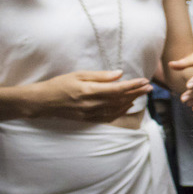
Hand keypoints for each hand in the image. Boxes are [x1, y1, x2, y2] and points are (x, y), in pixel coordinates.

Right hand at [30, 70, 152, 122]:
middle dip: (137, 92)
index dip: (133, 85)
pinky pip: (109, 116)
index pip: (118, 89)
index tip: (145, 81)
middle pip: (120, 99)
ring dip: (131, 101)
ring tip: (142, 94)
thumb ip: (100, 76)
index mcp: (90, 91)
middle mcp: (92, 104)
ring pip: (117, 109)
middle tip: (149, 87)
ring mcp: (90, 113)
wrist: (43, 101)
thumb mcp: (79, 75)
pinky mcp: (88, 119)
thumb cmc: (60, 84)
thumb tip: (119, 74)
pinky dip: (120, 111)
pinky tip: (128, 105)